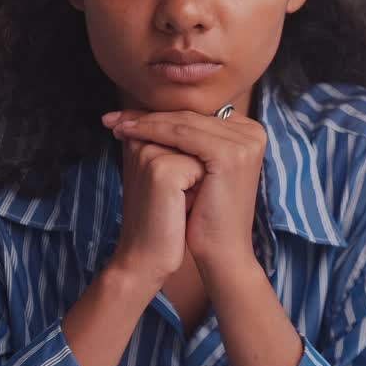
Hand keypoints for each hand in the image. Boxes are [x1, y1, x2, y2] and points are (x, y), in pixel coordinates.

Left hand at [104, 110, 265, 272]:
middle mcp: (253, 132)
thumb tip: (142, 113)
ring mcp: (245, 142)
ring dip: (144, 121)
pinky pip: (182, 134)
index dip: (157, 114)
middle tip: (112, 117)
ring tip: (115, 125)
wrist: (220, 253)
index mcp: (248, 132)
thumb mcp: (193, 169)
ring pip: (183, 122)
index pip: (195, 115)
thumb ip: (182, 139)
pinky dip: (152, 131)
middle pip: (189, 116)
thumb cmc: (203, 214)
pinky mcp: (232, 153)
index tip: (123, 116)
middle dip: (147, 115)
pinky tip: (128, 133)